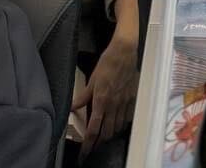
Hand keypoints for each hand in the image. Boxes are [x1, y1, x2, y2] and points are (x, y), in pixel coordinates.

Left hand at [72, 34, 137, 159]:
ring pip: (117, 128)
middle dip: (99, 143)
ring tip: (104, 136)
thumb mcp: (92, 79)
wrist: (125, 51)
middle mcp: (114, 105)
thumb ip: (83, 97)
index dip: (88, 145)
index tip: (84, 153)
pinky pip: (128, 118)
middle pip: (107, 133)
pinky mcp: (133, 99)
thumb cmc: (107, 63)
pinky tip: (118, 123)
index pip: (93, 129)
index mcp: (101, 101)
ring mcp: (125, 103)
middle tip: (93, 146)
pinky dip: (122, 125)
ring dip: (110, 134)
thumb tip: (72, 108)